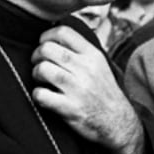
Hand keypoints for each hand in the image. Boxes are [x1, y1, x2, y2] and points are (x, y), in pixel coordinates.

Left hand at [31, 26, 144, 153]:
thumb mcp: (100, 65)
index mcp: (93, 55)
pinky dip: (37, 94)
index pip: (63, 32)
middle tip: (39, 63)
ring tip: (41, 80)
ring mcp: (77, 88)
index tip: (43, 44)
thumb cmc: (104, 92)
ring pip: (42, 69)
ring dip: (36, 74)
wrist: (118, 122)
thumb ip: (81, 51)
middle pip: (47, 49)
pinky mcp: (69, 108)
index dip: (46, 36)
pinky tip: (44, 96)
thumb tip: (56, 37)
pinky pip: (41, 95)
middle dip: (36, 55)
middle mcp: (85, 69)